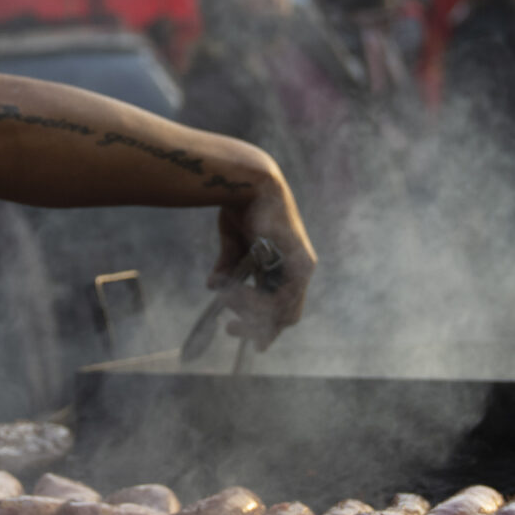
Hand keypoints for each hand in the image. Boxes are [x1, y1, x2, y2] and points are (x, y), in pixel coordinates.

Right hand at [210, 174, 316, 348]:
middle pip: (285, 317)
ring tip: (225, 297)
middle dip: (257, 328)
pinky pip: (280, 300)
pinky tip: (232, 294)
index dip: (264, 324)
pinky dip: (253, 302)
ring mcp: (301, 268)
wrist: (248, 185)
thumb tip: (213, 286)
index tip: (237, 329)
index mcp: (288, 265)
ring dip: (249, 311)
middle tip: (229, 329)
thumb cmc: (241, 208)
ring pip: (282, 312)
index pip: (282, 306)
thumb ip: (229, 267)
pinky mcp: (299, 265)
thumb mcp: (234, 244)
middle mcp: (299, 270)